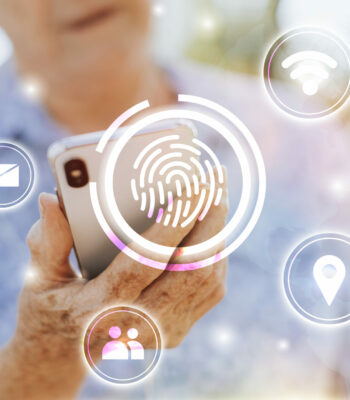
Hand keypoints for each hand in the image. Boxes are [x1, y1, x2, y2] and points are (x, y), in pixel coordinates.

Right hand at [0, 178, 227, 399]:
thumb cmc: (52, 308)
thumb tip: (51, 200)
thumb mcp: (41, 277)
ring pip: (208, 277)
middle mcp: (140, 322)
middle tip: (216, 182)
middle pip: (191, 268)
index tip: (196, 185)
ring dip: (217, 233)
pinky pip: (210, 288)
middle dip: (210, 220)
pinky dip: (216, 252)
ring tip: (218, 197)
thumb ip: (48, 240)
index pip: (148, 259)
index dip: (175, 221)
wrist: (68, 353)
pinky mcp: (178, 328)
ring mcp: (164, 330)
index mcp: (103, 307)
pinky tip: (213, 227)